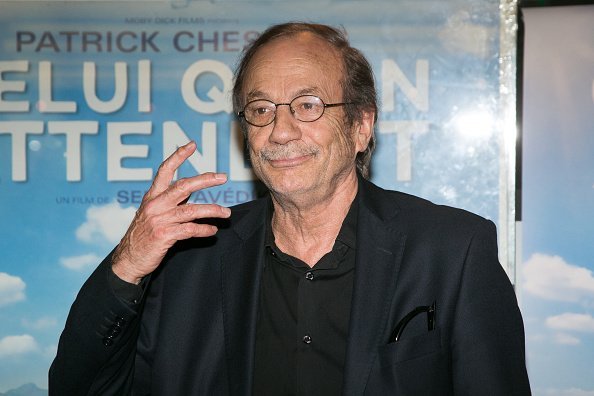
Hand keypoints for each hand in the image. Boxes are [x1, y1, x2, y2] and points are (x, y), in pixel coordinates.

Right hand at [111, 141, 230, 283]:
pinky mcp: (163, 236)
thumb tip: (191, 191)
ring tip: (226, 213)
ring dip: (212, 210)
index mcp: (152, 197)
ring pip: (191, 210)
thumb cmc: (143, 236)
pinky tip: (212, 230)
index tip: (191, 145)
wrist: (128, 260)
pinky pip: (189, 230)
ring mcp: (159, 220)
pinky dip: (204, 229)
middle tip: (222, 177)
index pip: (164, 170)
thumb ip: (169, 201)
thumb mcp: (151, 213)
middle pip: (183, 186)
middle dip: (205, 180)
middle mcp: (155, 205)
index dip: (178, 156)